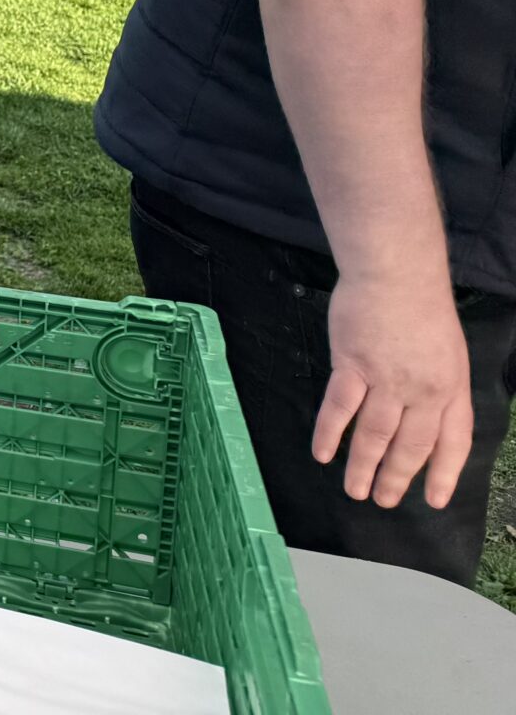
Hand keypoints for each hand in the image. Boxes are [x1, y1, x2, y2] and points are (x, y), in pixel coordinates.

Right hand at [313, 270, 474, 509]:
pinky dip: (330, 433)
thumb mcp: (447, 351)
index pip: (453, 442)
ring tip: (355, 491)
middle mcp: (423, 391)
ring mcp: (387, 380)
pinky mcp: (352, 365)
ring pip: (374, 436)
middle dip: (397, 478)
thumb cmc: (421, 305)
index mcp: (451, 388)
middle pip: (410, 446)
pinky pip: (340, 408)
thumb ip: (438, 385)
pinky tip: (322, 453)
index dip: (444, 474)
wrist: (396, 274)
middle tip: (384, 502)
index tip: (436, 500)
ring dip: (363, 467)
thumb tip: (420, 416)